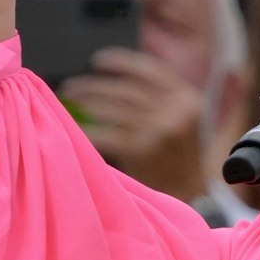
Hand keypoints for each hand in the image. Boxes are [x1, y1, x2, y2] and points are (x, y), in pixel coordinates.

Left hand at [58, 46, 208, 201]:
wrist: (190, 197)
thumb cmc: (178, 159)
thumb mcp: (181, 121)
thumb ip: (160, 98)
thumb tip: (114, 80)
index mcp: (186, 98)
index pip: (150, 70)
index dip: (121, 62)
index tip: (97, 62)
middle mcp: (175, 110)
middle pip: (126, 90)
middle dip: (93, 86)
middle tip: (71, 87)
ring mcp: (159, 130)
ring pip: (113, 108)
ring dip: (86, 103)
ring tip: (69, 103)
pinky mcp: (141, 150)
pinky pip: (106, 134)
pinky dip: (88, 131)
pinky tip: (75, 130)